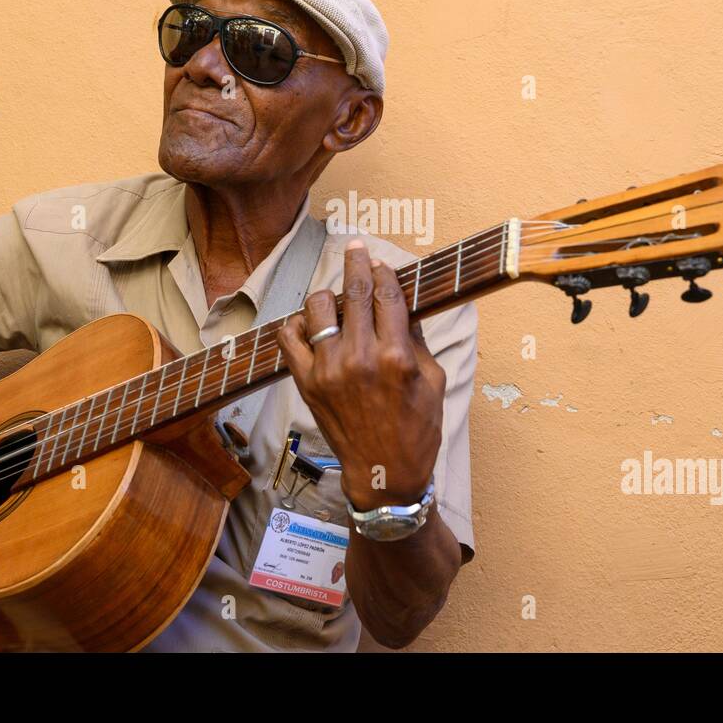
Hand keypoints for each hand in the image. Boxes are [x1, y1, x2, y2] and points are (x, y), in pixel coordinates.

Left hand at [278, 239, 445, 511]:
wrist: (384, 474)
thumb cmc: (416, 429)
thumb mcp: (432, 381)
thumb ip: (415, 339)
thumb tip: (402, 302)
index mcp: (396, 356)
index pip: (386, 294)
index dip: (383, 271)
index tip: (381, 262)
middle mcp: (360, 357)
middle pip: (354, 290)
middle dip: (356, 262)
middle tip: (356, 248)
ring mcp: (328, 369)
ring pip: (318, 306)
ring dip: (329, 295)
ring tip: (337, 299)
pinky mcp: (306, 383)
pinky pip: (289, 338)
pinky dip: (297, 323)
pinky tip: (309, 323)